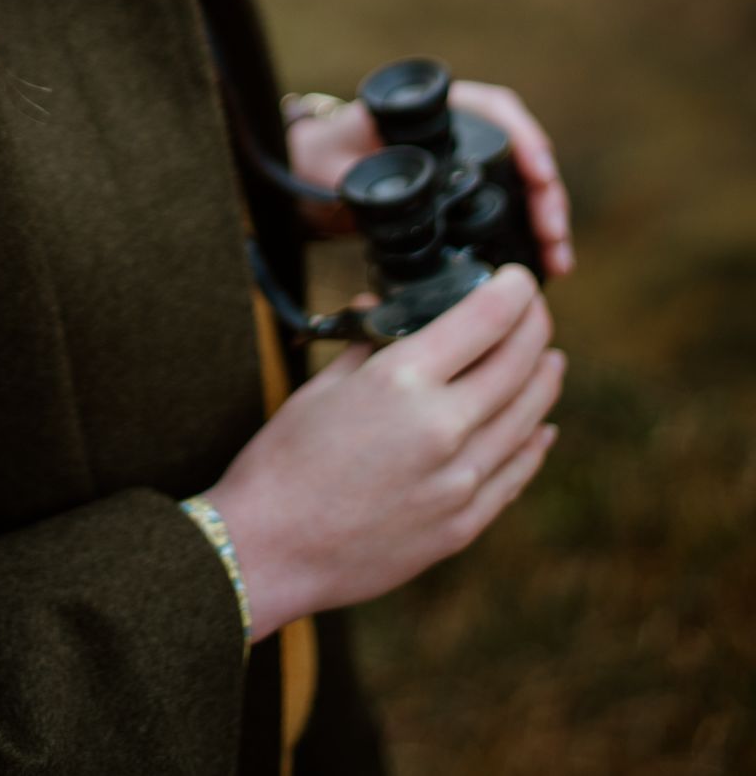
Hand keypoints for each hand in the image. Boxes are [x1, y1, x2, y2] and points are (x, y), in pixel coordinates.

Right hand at [203, 263, 563, 638]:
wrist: (271, 547)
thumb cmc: (285, 457)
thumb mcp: (322, 384)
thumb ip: (367, 344)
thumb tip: (383, 308)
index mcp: (402, 381)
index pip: (483, 320)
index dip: (512, 291)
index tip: (519, 277)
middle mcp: (442, 427)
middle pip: (517, 365)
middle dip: (535, 329)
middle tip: (537, 311)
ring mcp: (459, 481)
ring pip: (528, 419)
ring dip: (544, 382)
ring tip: (552, 360)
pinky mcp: (463, 525)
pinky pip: (515, 475)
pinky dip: (535, 445)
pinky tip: (542, 428)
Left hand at [285, 82, 574, 278]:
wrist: (313, 178)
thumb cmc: (323, 157)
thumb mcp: (335, 160)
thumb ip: (357, 171)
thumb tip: (390, 193)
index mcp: (432, 110)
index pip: (493, 108)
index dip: (523, 136)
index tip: (538, 171)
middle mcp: (459, 132)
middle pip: (520, 153)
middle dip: (545, 193)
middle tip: (553, 235)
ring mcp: (469, 165)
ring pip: (522, 185)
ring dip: (545, 220)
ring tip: (559, 260)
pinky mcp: (469, 196)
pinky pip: (510, 209)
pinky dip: (528, 234)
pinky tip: (544, 264)